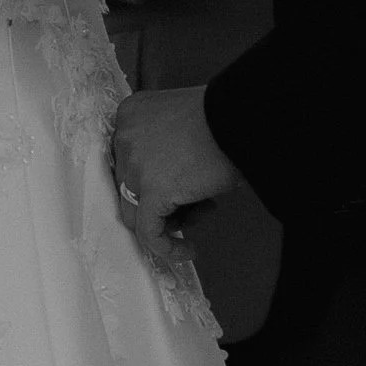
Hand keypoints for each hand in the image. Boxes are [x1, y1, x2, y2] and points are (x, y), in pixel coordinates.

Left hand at [111, 85, 240, 263]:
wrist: (240, 118)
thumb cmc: (221, 116)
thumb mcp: (180, 119)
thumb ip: (163, 144)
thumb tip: (168, 183)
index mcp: (130, 115)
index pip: (128, 160)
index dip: (151, 178)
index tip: (172, 188)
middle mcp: (124, 138)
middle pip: (130, 187)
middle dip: (160, 199)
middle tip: (192, 203)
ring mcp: (134, 166)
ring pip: (137, 212)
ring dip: (168, 219)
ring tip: (199, 215)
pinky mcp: (152, 192)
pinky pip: (150, 233)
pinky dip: (167, 248)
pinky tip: (188, 250)